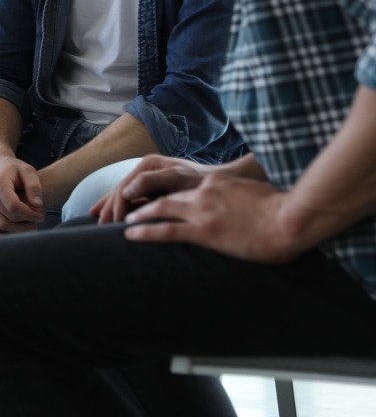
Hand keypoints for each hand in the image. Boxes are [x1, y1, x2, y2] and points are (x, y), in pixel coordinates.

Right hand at [0, 155, 45, 232]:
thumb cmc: (13, 169)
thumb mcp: (28, 170)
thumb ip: (34, 186)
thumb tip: (38, 205)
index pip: (13, 206)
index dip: (30, 214)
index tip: (41, 215)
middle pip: (8, 218)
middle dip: (27, 222)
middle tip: (38, 218)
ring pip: (1, 226)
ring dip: (18, 230)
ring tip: (30, 225)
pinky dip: (3, 235)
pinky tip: (16, 230)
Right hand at [92, 155, 209, 222]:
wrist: (224, 181)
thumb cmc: (204, 180)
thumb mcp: (179, 178)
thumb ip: (151, 181)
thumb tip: (125, 192)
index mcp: (149, 165)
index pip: (125, 187)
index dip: (117, 205)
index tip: (114, 222)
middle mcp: (146, 170)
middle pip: (120, 190)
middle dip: (109, 207)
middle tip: (99, 225)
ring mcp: (150, 180)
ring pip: (124, 195)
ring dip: (111, 208)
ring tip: (96, 220)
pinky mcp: (155, 190)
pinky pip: (133, 199)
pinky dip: (122, 208)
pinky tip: (112, 216)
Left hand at [124, 173, 299, 262]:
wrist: (292, 219)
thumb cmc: (286, 209)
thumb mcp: (258, 193)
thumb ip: (243, 195)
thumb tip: (244, 205)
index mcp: (218, 181)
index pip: (184, 185)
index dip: (166, 191)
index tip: (155, 197)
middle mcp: (204, 191)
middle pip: (165, 193)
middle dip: (144, 200)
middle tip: (130, 207)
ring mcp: (202, 210)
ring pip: (159, 209)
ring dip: (139, 214)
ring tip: (125, 221)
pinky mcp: (204, 230)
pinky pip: (166, 230)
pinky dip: (145, 231)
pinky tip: (131, 235)